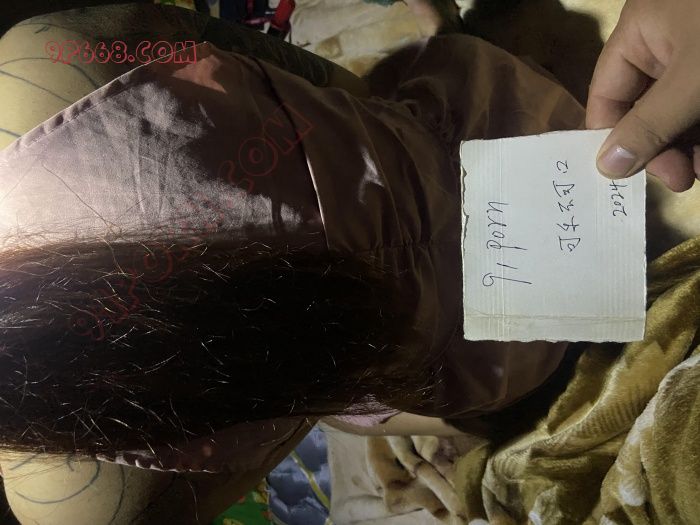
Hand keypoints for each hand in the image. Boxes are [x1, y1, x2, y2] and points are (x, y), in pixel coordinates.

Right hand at [587, 0, 699, 191]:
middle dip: (662, 147)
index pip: (607, 94)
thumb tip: (605, 168)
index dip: (612, 138)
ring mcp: (697, 54)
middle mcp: (664, 44)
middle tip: (681, 179)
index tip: (630, 176)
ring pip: (680, 112)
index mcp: (640, 35)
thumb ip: (649, 126)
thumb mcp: (692, 83)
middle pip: (646, 108)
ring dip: (689, 146)